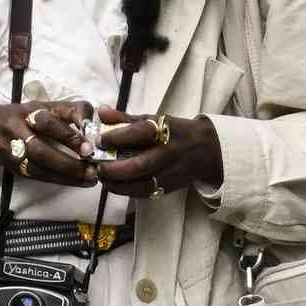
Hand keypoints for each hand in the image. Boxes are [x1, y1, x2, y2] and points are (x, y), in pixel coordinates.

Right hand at [0, 97, 100, 188]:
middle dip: (70, 151)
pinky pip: (37, 175)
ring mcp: (14, 146)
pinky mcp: (13, 165)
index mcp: (32, 109)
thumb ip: (66, 114)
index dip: (75, 123)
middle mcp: (21, 125)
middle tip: (92, 163)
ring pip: (40, 161)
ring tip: (90, 178)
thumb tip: (95, 128)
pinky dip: (59, 180)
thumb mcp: (41, 108)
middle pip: (45, 137)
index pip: (55, 114)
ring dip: (68, 172)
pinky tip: (76, 183)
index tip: (91, 136)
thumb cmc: (21, 118)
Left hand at [94, 108, 223, 197]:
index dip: (117, 137)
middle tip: (98, 166)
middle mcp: (169, 152)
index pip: (140, 132)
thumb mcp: (155, 119)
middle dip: (115, 169)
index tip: (99, 140)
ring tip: (103, 178)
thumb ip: (126, 118)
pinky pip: (147, 193)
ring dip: (118, 185)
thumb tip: (101, 112)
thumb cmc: (175, 132)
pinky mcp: (171, 187)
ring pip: (143, 184)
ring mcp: (171, 172)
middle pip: (140, 165)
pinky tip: (115, 186)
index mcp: (165, 130)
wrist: (208, 149)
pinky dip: (128, 192)